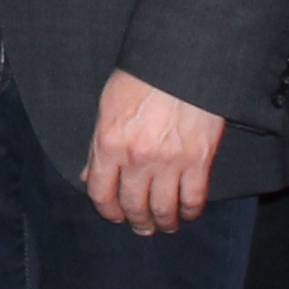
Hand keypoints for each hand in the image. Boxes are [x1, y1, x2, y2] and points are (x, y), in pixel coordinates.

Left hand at [85, 69, 223, 235]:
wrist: (182, 61)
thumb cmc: (141, 78)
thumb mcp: (107, 106)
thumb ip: (97, 145)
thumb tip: (89, 175)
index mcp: (108, 144)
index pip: (101, 192)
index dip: (107, 210)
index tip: (114, 216)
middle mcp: (136, 159)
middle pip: (133, 205)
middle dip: (136, 221)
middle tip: (141, 227)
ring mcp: (169, 162)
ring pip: (164, 208)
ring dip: (163, 222)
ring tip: (164, 226)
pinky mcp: (198, 161)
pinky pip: (193, 198)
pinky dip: (190, 211)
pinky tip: (187, 213)